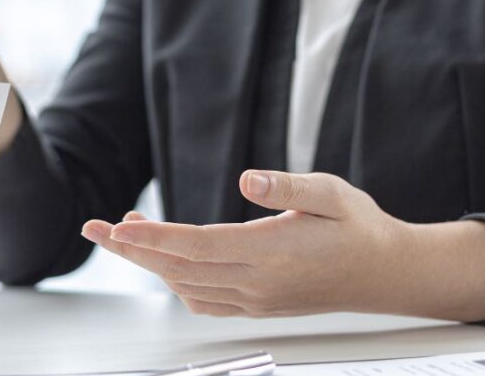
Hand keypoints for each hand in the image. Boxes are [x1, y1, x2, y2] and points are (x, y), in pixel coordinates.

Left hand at [82, 170, 484, 320]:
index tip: (118, 229)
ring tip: (124, 233)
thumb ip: (288, 187)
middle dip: (133, 249)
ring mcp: (255, 298)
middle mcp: (257, 282)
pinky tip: (164, 260)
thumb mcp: (331, 193)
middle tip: (94, 229)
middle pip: (179, 268)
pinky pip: (203, 299)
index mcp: (271, 253)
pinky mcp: (257, 304)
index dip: (154, 238)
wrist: (389, 274)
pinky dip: (174, 280)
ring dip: (150, 261)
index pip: (197, 247)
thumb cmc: (360, 228)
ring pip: (186, 285)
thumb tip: (247, 179)